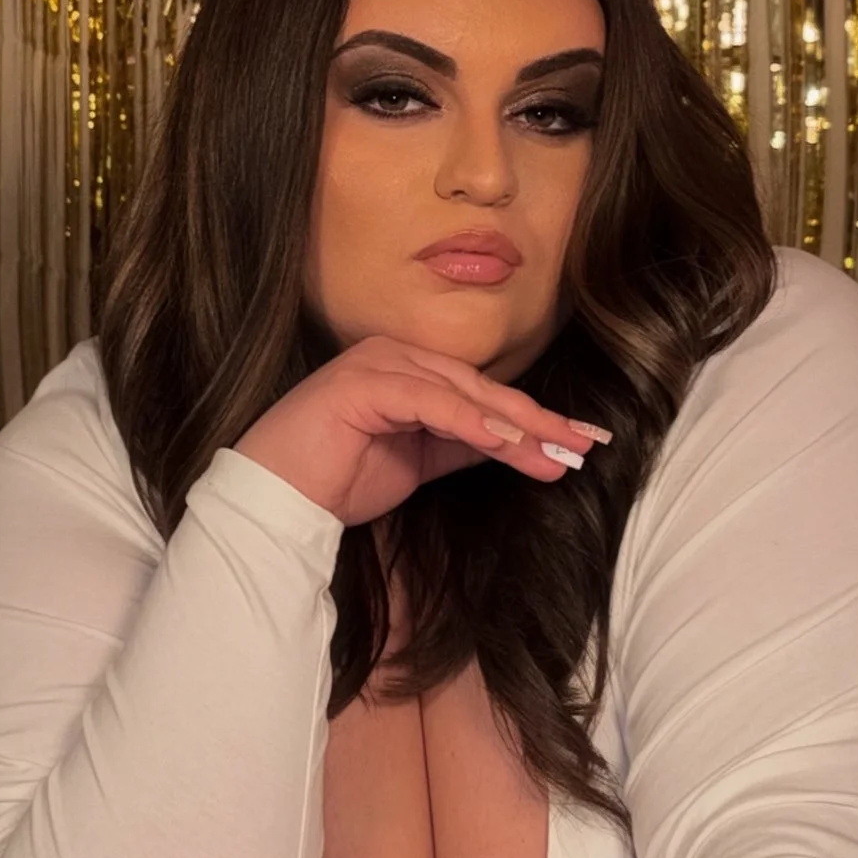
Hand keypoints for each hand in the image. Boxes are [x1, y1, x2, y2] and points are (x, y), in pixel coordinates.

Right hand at [234, 334, 610, 527]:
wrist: (274, 501)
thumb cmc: (336, 481)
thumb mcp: (416, 464)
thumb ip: (458, 445)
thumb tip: (516, 445)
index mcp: (405, 368)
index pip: (481, 393)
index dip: (533, 420)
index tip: (578, 444)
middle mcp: (394, 355)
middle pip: (481, 389)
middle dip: (536, 421)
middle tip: (583, 445)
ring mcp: (377, 364)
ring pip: (463, 393)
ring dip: (514, 426)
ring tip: (556, 452)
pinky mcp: (363, 384)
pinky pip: (430, 402)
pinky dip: (471, 422)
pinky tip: (506, 443)